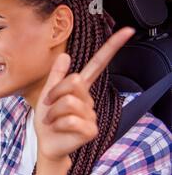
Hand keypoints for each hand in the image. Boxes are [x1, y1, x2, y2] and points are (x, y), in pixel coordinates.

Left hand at [35, 27, 134, 162]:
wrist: (46, 144)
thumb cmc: (48, 121)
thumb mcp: (47, 95)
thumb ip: (56, 76)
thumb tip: (65, 55)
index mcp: (80, 89)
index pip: (98, 65)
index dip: (112, 47)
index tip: (128, 30)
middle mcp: (89, 99)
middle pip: (73, 82)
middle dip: (54, 94)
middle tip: (49, 107)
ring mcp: (91, 115)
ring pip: (68, 102)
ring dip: (53, 112)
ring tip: (52, 121)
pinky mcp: (90, 130)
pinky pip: (71, 120)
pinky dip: (57, 124)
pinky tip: (58, 129)